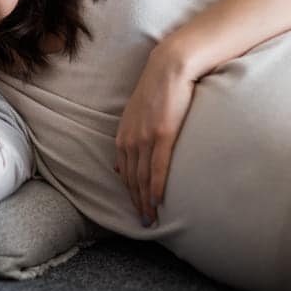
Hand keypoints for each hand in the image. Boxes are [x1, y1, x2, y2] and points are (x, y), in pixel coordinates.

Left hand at [114, 45, 194, 226]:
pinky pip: (157, 168)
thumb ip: (129, 136)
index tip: (136, 207)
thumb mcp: (136, 113)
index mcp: (124, 134)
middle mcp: (130, 139)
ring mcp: (145, 137)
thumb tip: (120, 162)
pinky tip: (157, 201)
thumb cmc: (158, 88)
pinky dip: (155, 187)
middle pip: (131, 179)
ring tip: (151, 219)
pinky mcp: (163, 134)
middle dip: (136, 202)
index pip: (123, 171)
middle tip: (144, 223)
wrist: (170, 68)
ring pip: (142, 178)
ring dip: (145, 201)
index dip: (129, 192)